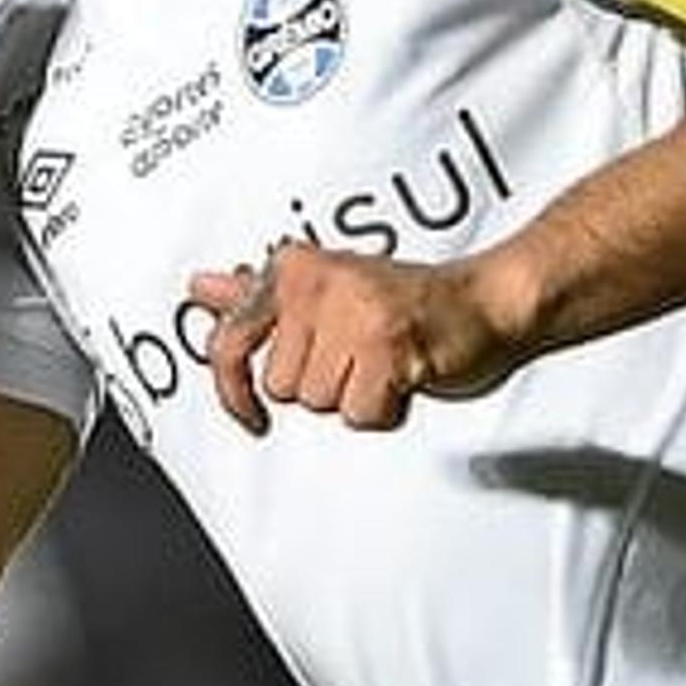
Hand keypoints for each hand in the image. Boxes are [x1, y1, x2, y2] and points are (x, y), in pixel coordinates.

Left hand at [185, 243, 535, 436]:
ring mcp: (352, 315)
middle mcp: (316, 285)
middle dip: (322, 386)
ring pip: (318, 402)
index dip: (232, 389)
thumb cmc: (405, 300)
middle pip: (281, 386)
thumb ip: (258, 293)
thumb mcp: (324, 287)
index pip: (230, 341)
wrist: (486, 300)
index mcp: (294, 271)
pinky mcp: (387, 347)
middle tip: (360, 357)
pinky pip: (359, 414)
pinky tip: (402, 378)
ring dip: (355, 396)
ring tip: (382, 364)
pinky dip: (384, 409)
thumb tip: (200, 288)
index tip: (248, 413)